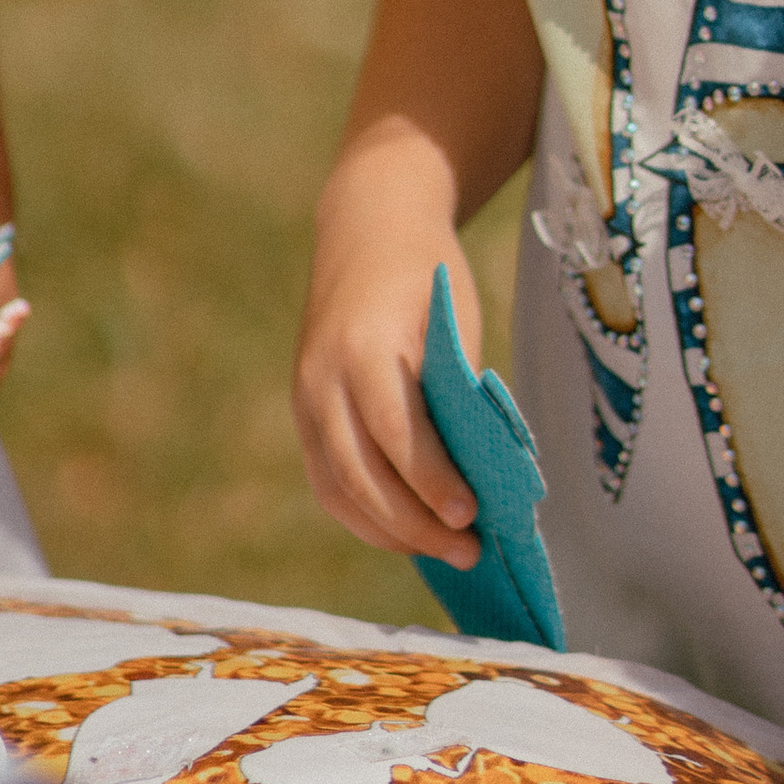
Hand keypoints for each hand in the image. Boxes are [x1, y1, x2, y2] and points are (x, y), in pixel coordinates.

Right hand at [293, 239, 479, 567]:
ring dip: (391, 532)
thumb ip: (456, 392)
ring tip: (447, 553)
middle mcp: (322, 378)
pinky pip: (328, 482)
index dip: (431, 479)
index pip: (394, 431)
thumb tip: (478, 475)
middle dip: (415, 522)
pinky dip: (365, 517)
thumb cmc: (426, 276)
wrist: (367, 230)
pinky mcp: (304, 415)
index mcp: (363, 346)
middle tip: (470, 550)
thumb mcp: (454, 320)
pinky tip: (407, 534)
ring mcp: (306, 399)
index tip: (470, 514)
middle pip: (361, 474)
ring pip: (339, 490)